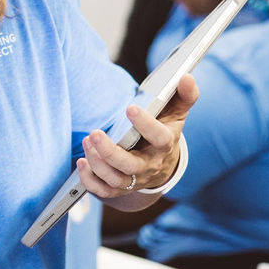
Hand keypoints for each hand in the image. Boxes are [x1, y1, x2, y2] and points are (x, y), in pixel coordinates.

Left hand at [78, 75, 195, 202]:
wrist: (162, 166)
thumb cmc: (165, 131)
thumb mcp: (177, 114)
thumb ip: (184, 95)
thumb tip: (187, 77)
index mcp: (164, 145)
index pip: (159, 137)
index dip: (146, 124)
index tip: (130, 108)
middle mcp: (149, 165)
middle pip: (130, 165)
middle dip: (111, 151)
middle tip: (95, 133)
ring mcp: (134, 179)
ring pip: (115, 179)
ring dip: (97, 163)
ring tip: (87, 141)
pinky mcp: (119, 188)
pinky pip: (104, 191)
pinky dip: (90, 180)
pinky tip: (81, 163)